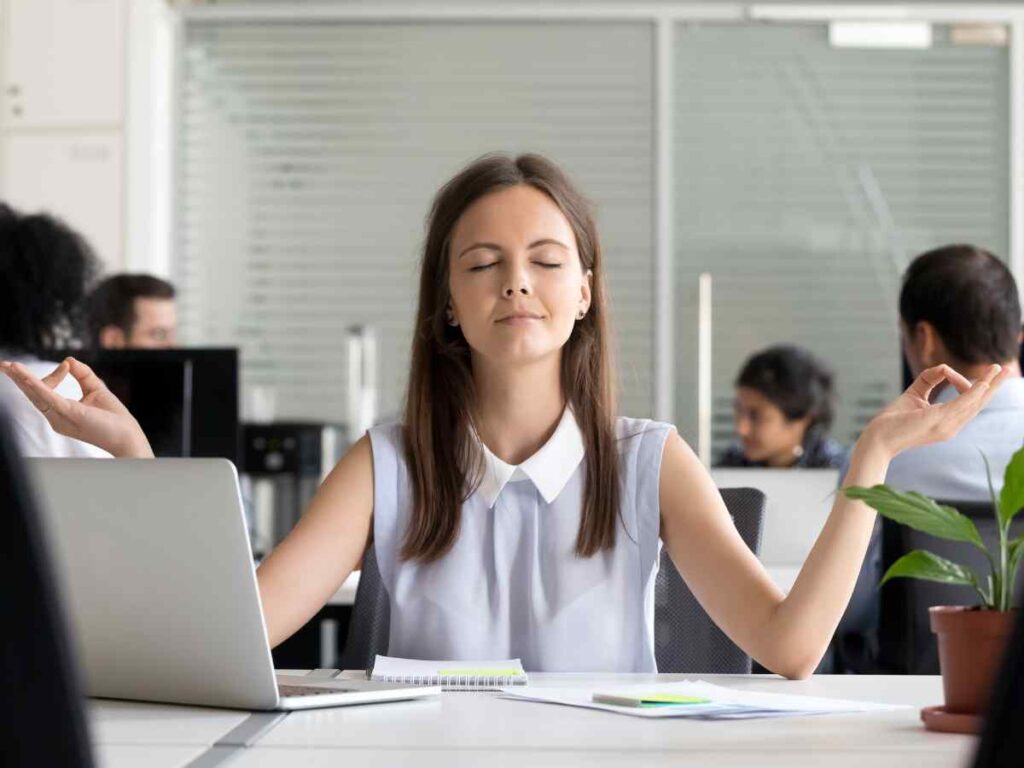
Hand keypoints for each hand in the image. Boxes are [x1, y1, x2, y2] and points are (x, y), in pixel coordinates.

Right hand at [0, 357, 153, 457]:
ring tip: (9, 366)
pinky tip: (24, 375)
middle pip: (32, 394)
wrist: (128, 437)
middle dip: (18, 378)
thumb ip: (82, 374)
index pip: (46, 390)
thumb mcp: (96, 389)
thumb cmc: (114, 418)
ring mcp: (60, 417)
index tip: (67, 366)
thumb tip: (69, 359)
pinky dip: (36, 385)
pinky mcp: (68, 414)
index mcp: (60, 412)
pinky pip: (48, 398)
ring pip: (36, 395)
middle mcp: (55, 417)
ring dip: (22, 379)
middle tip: (3, 365)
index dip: (54, 374)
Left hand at [860, 363, 1008, 459]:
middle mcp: (952, 426)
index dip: (978, 389)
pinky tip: (982, 382)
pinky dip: (973, 392)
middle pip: (979, 403)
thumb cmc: (893, 420)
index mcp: (947, 422)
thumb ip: (928, 380)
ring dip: (989, 384)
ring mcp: (948, 425)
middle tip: (1007, 370)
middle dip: (994, 386)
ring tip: (1000, 369)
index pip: (969, 404)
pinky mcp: (939, 419)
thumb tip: (943, 367)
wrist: (877, 438)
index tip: (973, 374)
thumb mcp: (914, 395)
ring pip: (975, 402)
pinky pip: (962, 404)